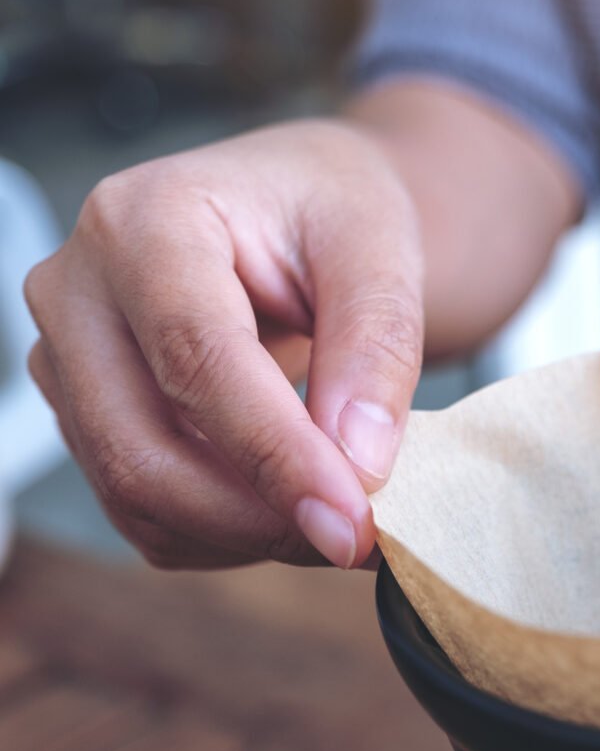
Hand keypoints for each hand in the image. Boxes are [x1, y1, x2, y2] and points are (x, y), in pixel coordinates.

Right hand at [24, 120, 423, 568]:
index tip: (352, 518)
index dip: (276, 454)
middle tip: (362, 540)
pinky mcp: (86, 415)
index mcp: (145, 220)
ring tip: (343, 520)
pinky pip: (142, 511)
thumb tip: (358, 464)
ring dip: (247, 535)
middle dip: (258, 517)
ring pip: (134, 493)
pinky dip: (224, 536)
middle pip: (141, 446)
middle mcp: (77, 289)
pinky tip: (293, 512)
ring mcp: (67, 359)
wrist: (296, 210)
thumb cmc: (332, 212)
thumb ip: (379, 346)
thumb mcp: (381, 246)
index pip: (196, 358)